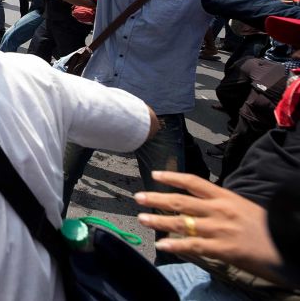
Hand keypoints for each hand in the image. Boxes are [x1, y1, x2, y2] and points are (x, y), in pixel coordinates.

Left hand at [135, 171, 283, 282]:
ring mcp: (220, 229)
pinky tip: (161, 245)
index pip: (193, 182)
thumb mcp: (243, 207)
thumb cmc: (266, 227)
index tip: (155, 174)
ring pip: (182, 222)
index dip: (172, 176)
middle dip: (157, 198)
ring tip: (141, 218)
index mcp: (225, 197)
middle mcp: (219, 210)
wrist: (287, 245)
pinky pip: (194, 245)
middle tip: (138, 197)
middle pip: (181, 201)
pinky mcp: (223, 249)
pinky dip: (175, 245)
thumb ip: (220, 205)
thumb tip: (199, 204)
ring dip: (159, 220)